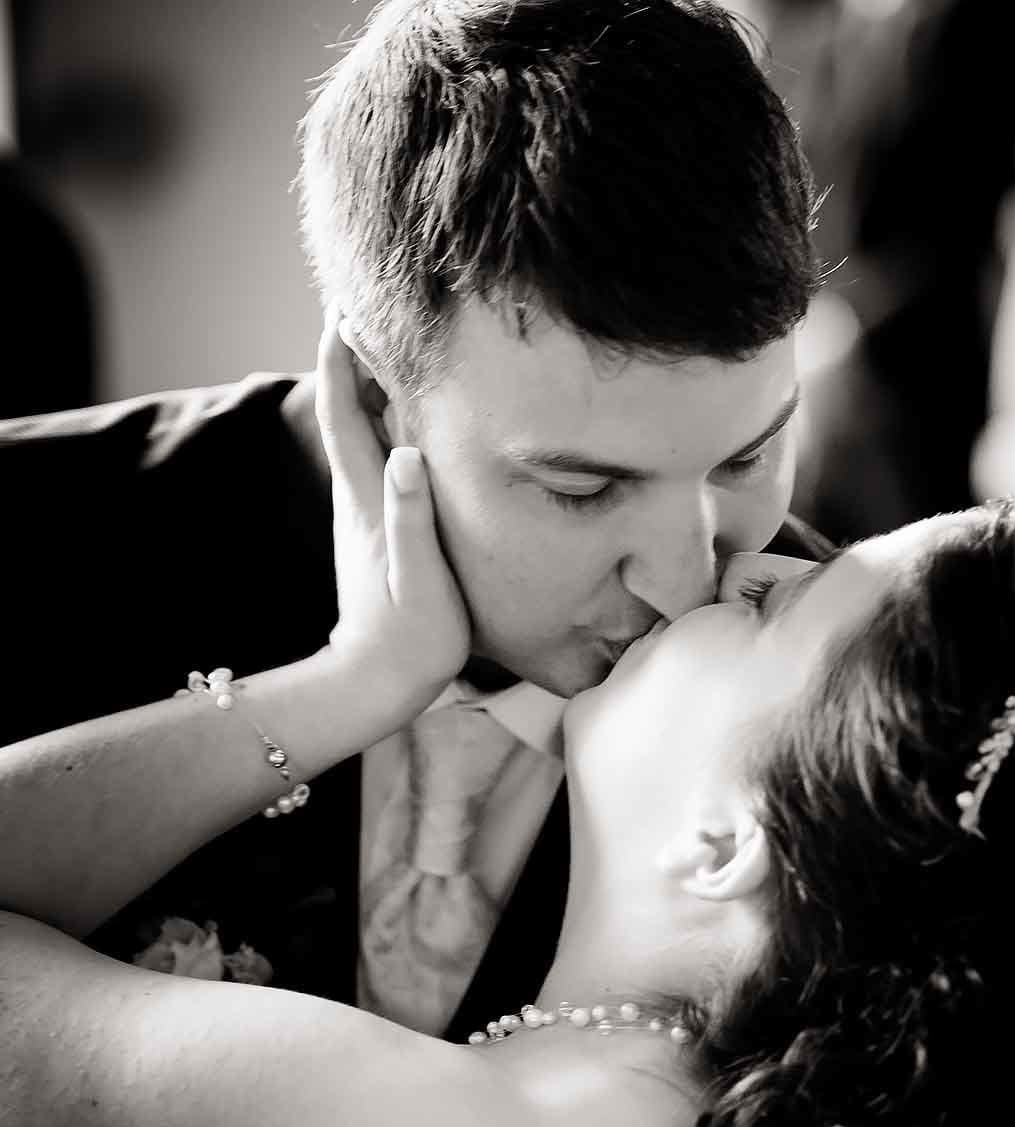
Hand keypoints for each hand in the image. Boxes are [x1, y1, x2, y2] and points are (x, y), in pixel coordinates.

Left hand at [315, 311, 470, 700]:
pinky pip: (373, 455)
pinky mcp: (375, 528)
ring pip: (357, 430)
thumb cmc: (410, 637)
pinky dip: (381, 421)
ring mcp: (363, 511)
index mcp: (366, 498)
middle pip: (343, 408)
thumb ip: (412, 517)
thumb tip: (407, 453)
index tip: (344, 301)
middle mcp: (357, 495)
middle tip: (369, 301)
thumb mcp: (421, 579)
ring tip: (388, 341)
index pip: (341, 409)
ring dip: (365, 383)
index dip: (339, 354)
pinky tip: (402, 415)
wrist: (377, 682)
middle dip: (350, 353)